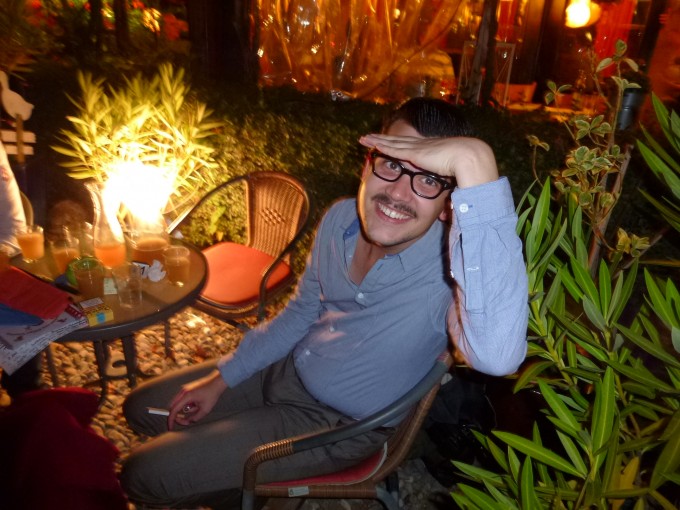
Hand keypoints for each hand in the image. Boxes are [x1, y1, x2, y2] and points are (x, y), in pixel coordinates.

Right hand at [167, 369, 226, 429]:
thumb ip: (195, 418)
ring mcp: (185, 389)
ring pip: (179, 404)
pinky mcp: (188, 389)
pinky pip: (183, 400)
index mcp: (186, 396)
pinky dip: (188, 404)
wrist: (217, 382)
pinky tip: (197, 403)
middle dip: (178, 416)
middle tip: (186, 421)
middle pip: (174, 407)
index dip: (171, 420)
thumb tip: (189, 421)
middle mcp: (183, 391)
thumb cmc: (212, 393)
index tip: (171, 427)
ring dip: (186, 409)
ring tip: (198, 407)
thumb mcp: (205, 409)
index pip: (174, 410)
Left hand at [359, 134, 498, 187]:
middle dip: (383, 138)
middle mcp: (422, 147)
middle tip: (369, 136)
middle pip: (398, 141)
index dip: (399, 145)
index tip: (390, 144)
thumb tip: (448, 217)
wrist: (469, 158)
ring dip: (377, 140)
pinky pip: (392, 148)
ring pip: (391, 142)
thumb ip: (446, 199)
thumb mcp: (454, 186)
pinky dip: (380, 144)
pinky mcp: (413, 152)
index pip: (410, 148)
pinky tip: (370, 143)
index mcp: (431, 152)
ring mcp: (417, 148)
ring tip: (364, 138)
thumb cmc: (467, 172)